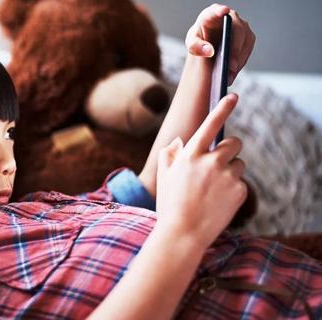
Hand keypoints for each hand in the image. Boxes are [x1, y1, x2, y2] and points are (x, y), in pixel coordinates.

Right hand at [156, 93, 246, 247]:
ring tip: (213, 190)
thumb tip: (181, 141)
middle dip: (229, 150)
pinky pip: (241, 182)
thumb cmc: (169, 204)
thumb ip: (169, 153)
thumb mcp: (163, 176)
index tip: (233, 96)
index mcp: (191, 154)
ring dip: (230, 171)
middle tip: (219, 164)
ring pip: (238, 164)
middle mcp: (211, 161)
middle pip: (234, 143)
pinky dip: (233, 189)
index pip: (210, 124)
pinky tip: (218, 202)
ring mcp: (227, 176)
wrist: (183, 233)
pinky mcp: (240, 191)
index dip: (223, 108)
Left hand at [185, 4, 255, 84]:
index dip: (220, 11)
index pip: (216, 10)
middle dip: (234, 50)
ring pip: (245, 43)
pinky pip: (247, 51)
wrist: (208, 45)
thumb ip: (195, 46)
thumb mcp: (192, 43)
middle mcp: (230, 17)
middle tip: (230, 67)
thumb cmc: (199, 40)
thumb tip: (209, 51)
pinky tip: (232, 73)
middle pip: (237, 31)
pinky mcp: (248, 38)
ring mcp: (242, 27)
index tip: (224, 11)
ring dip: (238, 60)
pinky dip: (240, 63)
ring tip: (228, 75)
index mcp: (212, 14)